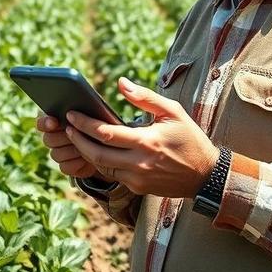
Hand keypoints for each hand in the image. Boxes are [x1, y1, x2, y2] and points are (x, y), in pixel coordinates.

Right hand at [35, 111, 104, 179]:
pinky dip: (76, 163)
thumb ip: (78, 113)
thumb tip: (71, 112)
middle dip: (64, 137)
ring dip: (72, 150)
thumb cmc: (98, 123)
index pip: (41, 123)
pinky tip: (87, 158)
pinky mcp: (66, 167)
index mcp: (55, 120)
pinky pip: (64, 167)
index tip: (54, 122)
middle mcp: (53, 137)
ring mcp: (58, 153)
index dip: (45, 123)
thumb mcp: (90, 114)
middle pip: (48, 140)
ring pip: (56, 154)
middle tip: (77, 133)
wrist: (107, 144)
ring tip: (87, 145)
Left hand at [64, 77, 219, 197]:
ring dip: (86, 152)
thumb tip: (120, 83)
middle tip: (66, 127)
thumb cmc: (189, 138)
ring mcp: (138, 178)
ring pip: (102, 167)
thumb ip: (144, 97)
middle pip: (97, 153)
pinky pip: (113, 175)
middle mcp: (140, 163)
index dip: (84, 124)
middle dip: (78, 140)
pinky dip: (102, 163)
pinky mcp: (138, 188)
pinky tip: (95, 150)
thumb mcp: (172, 111)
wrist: (205, 174)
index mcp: (147, 141)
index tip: (71, 114)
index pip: (106, 133)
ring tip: (76, 137)